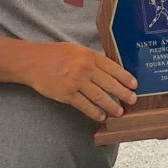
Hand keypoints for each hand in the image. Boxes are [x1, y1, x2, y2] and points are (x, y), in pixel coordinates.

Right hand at [22, 42, 136, 121]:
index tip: (134, 85)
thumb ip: (92, 59)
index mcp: (89, 56)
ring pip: (99, 97)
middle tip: (132, 100)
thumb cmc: (55, 55)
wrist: (33, 62)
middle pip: (109, 83)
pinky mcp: (66, 94)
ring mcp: (75, 82)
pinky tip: (101, 116)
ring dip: (111, 106)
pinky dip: (94, 112)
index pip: (112, 68)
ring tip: (119, 112)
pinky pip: (84, 105)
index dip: (125, 77)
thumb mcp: (76, 51)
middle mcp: (84, 68)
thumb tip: (110, 71)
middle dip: (123, 93)